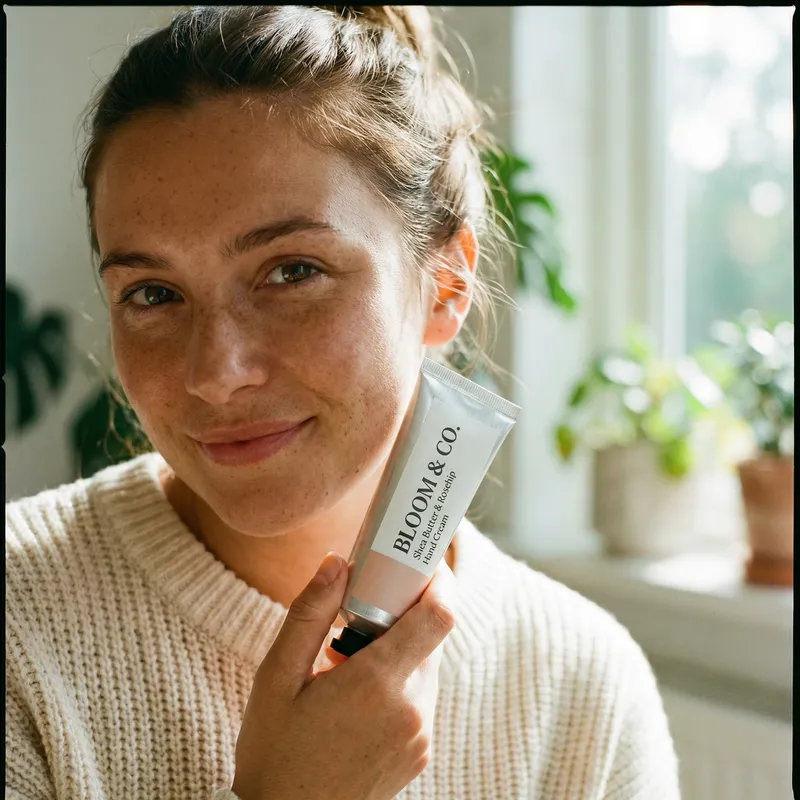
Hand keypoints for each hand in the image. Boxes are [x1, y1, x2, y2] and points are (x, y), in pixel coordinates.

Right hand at [231, 552, 456, 799]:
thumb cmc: (274, 752)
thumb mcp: (278, 677)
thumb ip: (310, 613)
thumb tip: (337, 562)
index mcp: (377, 683)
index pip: (439, 617)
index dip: (439, 581)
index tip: (420, 563)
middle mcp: (411, 709)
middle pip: (431, 637)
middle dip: (404, 614)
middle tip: (362, 609)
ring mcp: (420, 735)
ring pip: (425, 666)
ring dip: (398, 649)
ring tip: (346, 661)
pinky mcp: (420, 752)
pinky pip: (420, 697)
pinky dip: (398, 680)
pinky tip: (356, 694)